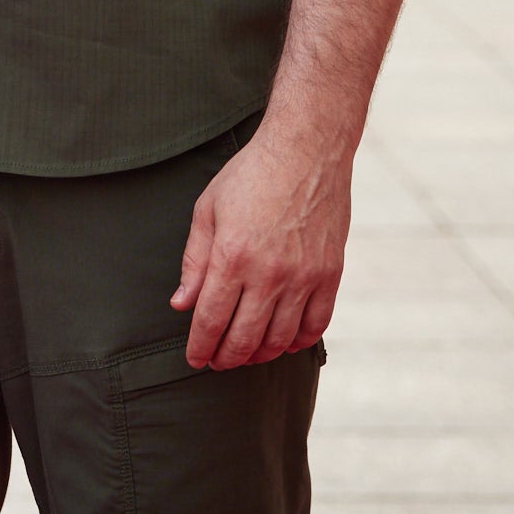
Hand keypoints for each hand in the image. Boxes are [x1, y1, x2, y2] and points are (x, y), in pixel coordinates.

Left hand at [170, 121, 352, 368]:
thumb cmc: (250, 175)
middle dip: (226, 358)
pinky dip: (299, 341)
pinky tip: (285, 342)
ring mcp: (304, 276)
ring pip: (281, 338)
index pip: (211, 320)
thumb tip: (182, 304)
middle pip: (244, 338)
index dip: (200, 346)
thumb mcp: (208, 210)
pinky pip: (316, 324)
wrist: (306, 150)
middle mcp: (270, 273)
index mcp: (232, 256)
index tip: (195, 359)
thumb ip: (195, 261)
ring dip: (260, 354)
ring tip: (246, 354)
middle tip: (217, 363)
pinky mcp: (331, 274)